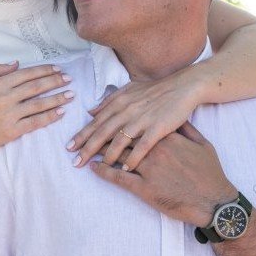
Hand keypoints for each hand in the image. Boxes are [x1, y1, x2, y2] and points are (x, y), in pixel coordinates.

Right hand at [0, 62, 72, 158]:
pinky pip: (36, 122)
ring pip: (39, 104)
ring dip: (58, 98)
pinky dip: (50, 116)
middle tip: (70, 79)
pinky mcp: (12, 130)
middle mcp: (5, 97)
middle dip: (56, 81)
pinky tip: (61, 112)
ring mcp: (9, 114)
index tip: (58, 69)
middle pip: (36, 87)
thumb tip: (16, 63)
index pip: (27, 74)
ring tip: (71, 95)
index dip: (45, 70)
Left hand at [68, 66, 204, 169]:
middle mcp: (128, 110)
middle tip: (74, 162)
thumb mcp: (130, 90)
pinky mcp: (158, 128)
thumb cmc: (157, 90)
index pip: (97, 121)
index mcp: (120, 101)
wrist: (185, 86)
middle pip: (103, 132)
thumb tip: (91, 110)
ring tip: (95, 166)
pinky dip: (132, 158)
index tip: (70, 147)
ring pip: (119, 140)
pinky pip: (142, 146)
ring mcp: (143, 119)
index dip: (82, 135)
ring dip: (106, 155)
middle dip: (87, 148)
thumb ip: (109, 101)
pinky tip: (125, 169)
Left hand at [90, 120, 235, 226]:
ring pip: (117, 154)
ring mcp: (149, 168)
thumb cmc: (209, 172)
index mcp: (167, 136)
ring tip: (84, 150)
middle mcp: (155, 149)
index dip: (117, 120)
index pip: (136, 124)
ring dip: (98, 152)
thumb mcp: (202, 143)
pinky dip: (104, 172)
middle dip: (100, 135)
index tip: (104, 118)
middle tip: (84, 134)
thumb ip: (186, 129)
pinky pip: (119, 178)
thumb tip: (176, 119)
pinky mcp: (146, 188)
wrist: (214, 200)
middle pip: (121, 136)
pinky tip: (94, 168)